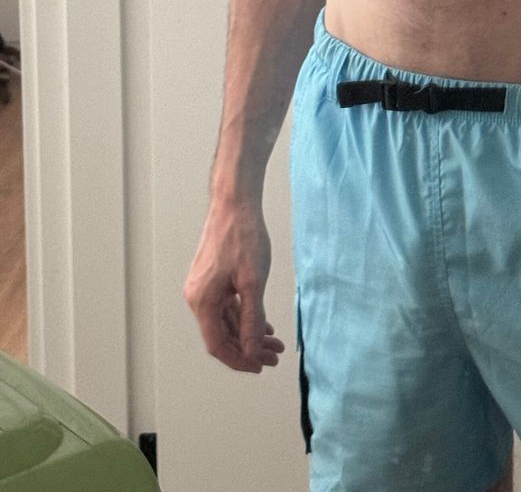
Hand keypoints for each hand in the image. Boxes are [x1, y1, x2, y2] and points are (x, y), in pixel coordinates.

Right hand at [184, 199, 285, 373]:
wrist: (235, 202)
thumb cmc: (242, 236)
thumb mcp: (253, 282)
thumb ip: (251, 319)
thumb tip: (251, 349)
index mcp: (202, 301)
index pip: (217, 344)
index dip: (239, 359)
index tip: (260, 367)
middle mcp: (198, 297)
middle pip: (223, 335)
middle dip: (249, 348)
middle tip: (274, 357)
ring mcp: (204, 287)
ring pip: (227, 321)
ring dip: (249, 333)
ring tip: (274, 343)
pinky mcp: (213, 278)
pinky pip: (228, 306)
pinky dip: (245, 317)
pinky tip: (263, 324)